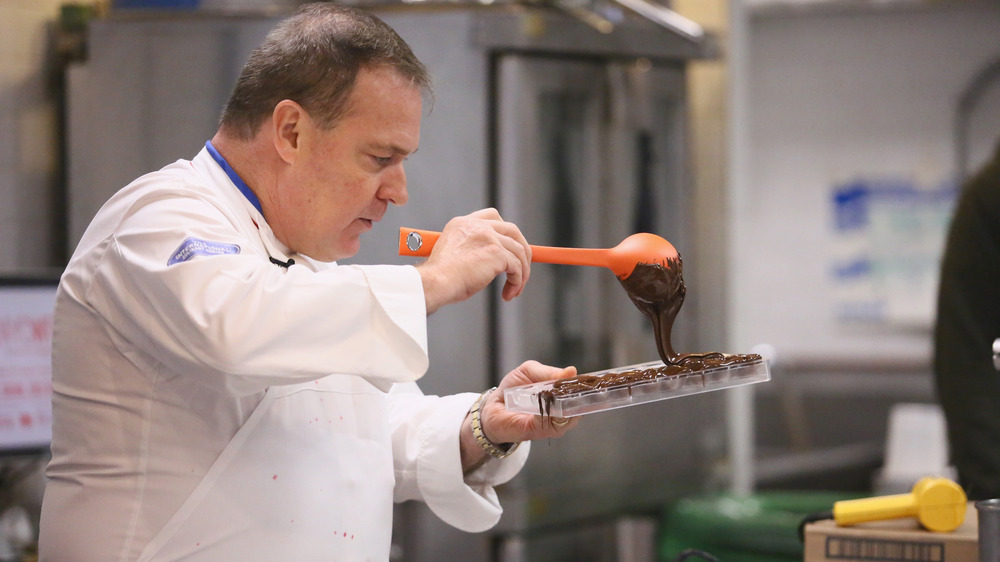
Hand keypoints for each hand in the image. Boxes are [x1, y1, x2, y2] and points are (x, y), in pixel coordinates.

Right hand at [416, 208, 530, 313]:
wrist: (435, 282)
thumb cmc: (439, 277)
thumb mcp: (454, 255)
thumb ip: (471, 250)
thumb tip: (491, 263)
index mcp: (463, 223)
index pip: (492, 216)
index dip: (506, 232)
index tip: (510, 247)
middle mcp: (477, 226)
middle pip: (513, 231)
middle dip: (522, 250)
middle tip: (521, 269)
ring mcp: (489, 237)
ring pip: (519, 252)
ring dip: (521, 273)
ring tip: (514, 290)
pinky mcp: (497, 252)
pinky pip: (517, 267)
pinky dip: (517, 281)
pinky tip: (509, 293)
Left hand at [461, 361, 578, 472]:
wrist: (493, 408)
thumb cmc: (513, 389)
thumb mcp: (529, 371)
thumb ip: (549, 372)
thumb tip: (571, 371)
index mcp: (561, 395)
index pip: (581, 392)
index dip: (587, 387)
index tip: (592, 381)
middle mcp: (562, 412)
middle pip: (580, 407)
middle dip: (580, 397)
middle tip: (577, 387)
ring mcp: (553, 424)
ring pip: (570, 417)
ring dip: (566, 406)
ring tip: (559, 394)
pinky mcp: (540, 432)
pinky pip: (552, 425)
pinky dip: (550, 415)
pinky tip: (544, 406)